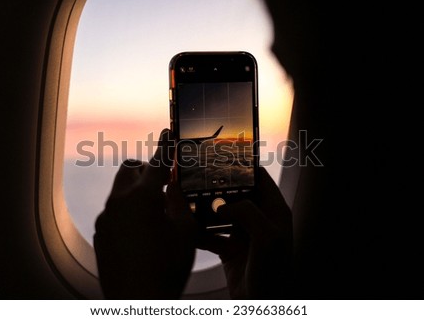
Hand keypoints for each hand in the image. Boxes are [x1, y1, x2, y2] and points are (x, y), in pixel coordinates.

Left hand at [94, 129, 196, 298]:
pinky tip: (141, 233)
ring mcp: (106, 219)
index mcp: (142, 197)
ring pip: (120, 192)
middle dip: (146, 170)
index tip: (168, 132)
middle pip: (129, 170)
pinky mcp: (100, 234)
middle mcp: (118, 202)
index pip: (157, 162)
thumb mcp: (185, 230)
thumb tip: (173, 187)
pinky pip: (114, 212)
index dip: (166, 146)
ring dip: (137, 192)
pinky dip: (127, 212)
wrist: (138, 301)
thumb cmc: (166, 267)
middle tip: (163, 184)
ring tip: (155, 214)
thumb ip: (179, 201)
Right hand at [198, 167, 292, 298]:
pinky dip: (199, 231)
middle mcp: (258, 220)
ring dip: (205, 209)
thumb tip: (221, 204)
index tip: (224, 158)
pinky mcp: (229, 249)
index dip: (244, 168)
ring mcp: (243, 234)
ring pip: (220, 214)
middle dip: (218, 188)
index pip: (260, 180)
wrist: (262, 305)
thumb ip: (247, 213)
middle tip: (198, 178)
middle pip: (236, 195)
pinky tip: (188, 227)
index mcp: (274, 212)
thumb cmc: (274, 275)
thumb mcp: (267, 238)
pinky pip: (211, 234)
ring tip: (188, 200)